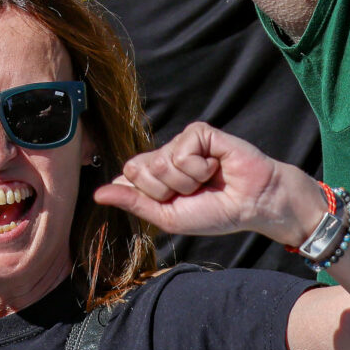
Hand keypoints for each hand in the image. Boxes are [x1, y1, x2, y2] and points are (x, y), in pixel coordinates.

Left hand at [97, 120, 308, 240]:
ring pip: (160, 163)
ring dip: (186, 181)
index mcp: (154, 176)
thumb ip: (133, 202)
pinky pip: (182, 151)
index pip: (126, 177)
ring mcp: (182, 142)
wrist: (252, 204)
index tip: (173, 201)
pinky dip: (199, 168)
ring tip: (207, 180)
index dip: (148, 195)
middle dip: (164, 190)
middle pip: (137, 169)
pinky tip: (215, 166)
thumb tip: (97, 193)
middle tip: (191, 192)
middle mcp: (165, 155)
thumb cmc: (215, 212)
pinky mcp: (200, 132)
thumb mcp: (168, 216)